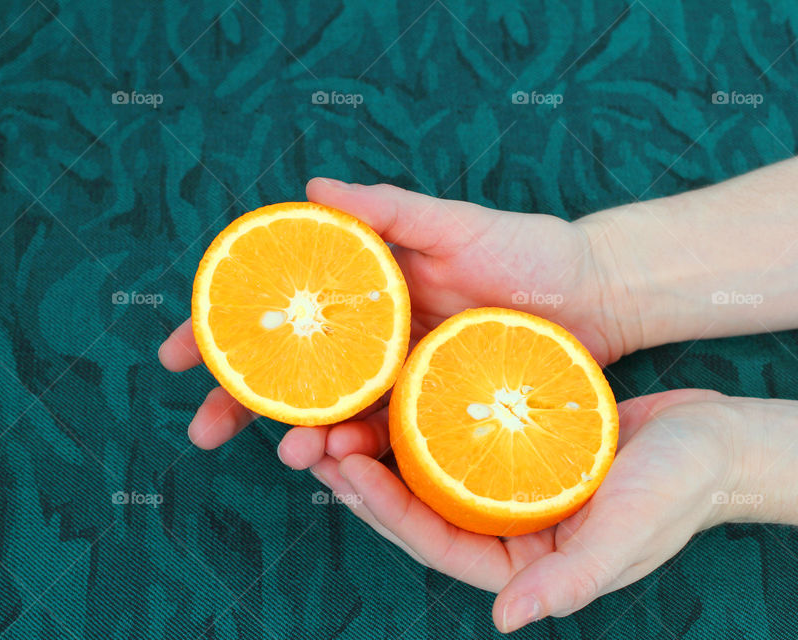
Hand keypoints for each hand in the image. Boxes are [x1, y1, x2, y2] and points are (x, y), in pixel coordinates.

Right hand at [159, 179, 636, 455]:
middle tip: (201, 430)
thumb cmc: (531, 252)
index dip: (220, 329)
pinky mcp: (432, 410)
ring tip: (291, 456)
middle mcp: (372, 333)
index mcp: (366, 287)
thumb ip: (390, 209)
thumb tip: (312, 188)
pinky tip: (338, 467)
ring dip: (297, 436)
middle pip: (287, 372)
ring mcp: (399, 375)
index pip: (277, 307)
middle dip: (238, 401)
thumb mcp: (459, 225)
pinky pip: (382, 437)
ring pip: (329, 412)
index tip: (177, 351)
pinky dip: (354, 453)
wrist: (600, 300)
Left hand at [308, 389, 738, 632]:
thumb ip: (570, 582)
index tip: (343, 471)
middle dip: (364, 477)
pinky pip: (454, 427)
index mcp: (520, 561)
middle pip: (418, 503)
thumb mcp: (627, 535)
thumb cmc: (678, 490)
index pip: (435, 540)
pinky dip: (421, 409)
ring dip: (381, 440)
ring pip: (426, 463)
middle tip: (315, 440)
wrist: (713, 438)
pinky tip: (391, 381)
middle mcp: (503, 524)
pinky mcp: (511, 443)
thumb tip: (505, 620)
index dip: (385, 510)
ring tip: (336, 411)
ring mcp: (505, 483)